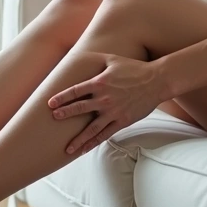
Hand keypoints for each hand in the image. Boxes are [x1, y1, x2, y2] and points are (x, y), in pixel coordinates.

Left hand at [48, 53, 166, 155]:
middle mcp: (104, 98)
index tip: (50, 103)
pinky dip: (94, 143)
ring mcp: (113, 111)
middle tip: (53, 119)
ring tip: (67, 148)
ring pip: (91, 128)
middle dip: (65, 114)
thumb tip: (81, 57)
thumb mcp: (113, 61)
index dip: (62, 97)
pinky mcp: (122, 121)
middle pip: (79, 109)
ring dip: (78, 139)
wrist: (156, 81)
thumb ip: (96, 61)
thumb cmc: (135, 69)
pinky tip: (85, 149)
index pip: (76, 91)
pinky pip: (105, 134)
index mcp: (100, 82)